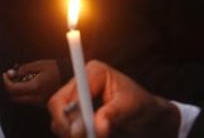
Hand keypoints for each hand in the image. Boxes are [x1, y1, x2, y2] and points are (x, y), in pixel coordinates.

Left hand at [2, 59, 60, 105]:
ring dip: (16, 91)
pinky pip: (28, 101)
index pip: (13, 89)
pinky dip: (24, 94)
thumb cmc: (55, 68)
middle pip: (14, 98)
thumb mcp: (38, 64)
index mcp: (35, 87)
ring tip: (20, 80)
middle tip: (10, 78)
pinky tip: (28, 84)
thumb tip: (11, 73)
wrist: (69, 75)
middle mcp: (36, 97)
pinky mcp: (42, 104)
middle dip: (9, 88)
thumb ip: (23, 69)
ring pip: (20, 100)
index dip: (6, 81)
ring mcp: (39, 102)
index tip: (6, 74)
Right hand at [47, 60, 179, 137]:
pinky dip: (72, 136)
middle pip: (57, 104)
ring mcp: (73, 100)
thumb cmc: (141, 107)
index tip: (81, 131)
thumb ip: (113, 115)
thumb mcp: (132, 108)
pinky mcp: (73, 116)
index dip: (74, 112)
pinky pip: (61, 129)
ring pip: (57, 119)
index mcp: (94, 73)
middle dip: (68, 126)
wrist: (146, 120)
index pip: (73, 92)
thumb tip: (98, 126)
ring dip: (70, 134)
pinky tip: (87, 137)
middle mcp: (79, 83)